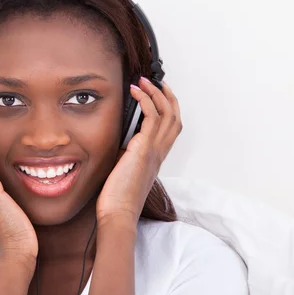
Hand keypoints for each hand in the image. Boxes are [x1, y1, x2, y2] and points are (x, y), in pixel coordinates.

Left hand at [96, 77, 182, 230]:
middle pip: (175, 116)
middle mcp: (159, 153)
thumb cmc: (118, 197)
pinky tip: (135, 92)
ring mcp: (153, 150)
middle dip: (167, 95)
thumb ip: (127, 153)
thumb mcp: (124, 169)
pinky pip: (151, 117)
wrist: (118, 213)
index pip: (171, 127)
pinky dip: (145, 100)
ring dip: (156, 93)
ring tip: (143, 81)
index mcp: (156, 158)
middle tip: (155, 82)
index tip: (158, 94)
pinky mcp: (143, 149)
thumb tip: (119, 139)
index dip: (169, 108)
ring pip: (167, 113)